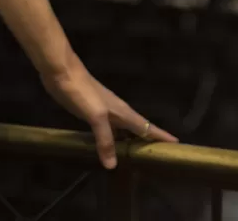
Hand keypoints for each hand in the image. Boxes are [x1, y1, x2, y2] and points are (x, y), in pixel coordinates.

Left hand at [40, 54, 178, 168]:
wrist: (61, 72)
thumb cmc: (82, 91)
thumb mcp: (95, 116)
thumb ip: (105, 139)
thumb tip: (113, 166)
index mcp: (122, 112)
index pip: (146, 126)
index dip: (160, 135)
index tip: (176, 145)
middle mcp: (117, 112)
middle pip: (137, 128)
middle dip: (148, 140)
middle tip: (157, 157)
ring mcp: (103, 111)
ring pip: (122, 129)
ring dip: (129, 141)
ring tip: (135, 156)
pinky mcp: (90, 111)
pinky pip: (107, 129)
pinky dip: (112, 138)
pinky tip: (107, 145)